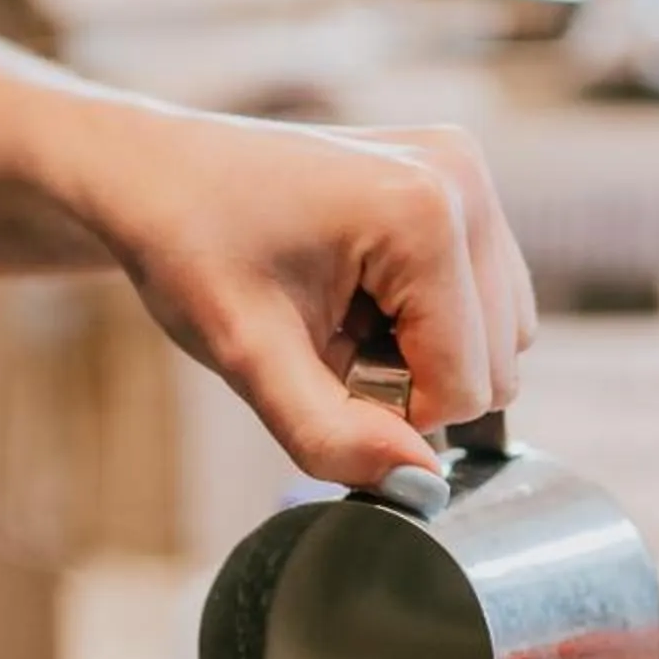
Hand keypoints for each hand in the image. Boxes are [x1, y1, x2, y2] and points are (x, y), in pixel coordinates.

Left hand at [58, 108, 535, 490]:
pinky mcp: (460, 177)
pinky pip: (489, 295)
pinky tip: (362, 298)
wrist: (154, 175)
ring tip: (341, 320)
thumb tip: (420, 488)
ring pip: (504, 333)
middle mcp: (463, 178)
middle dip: (415, 381)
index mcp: (424, 212)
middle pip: (499, 361)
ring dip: (427, 355)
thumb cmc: (189, 250)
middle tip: (324, 346)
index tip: (315, 373)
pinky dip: (432, 321)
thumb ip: (332, 434)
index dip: (392, 412)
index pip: (468, 383)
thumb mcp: (248, 357)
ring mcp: (466, 170)